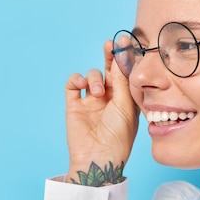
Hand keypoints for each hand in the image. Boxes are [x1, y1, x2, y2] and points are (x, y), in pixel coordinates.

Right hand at [65, 40, 138, 183]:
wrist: (99, 157)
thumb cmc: (118, 135)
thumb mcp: (125, 105)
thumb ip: (122, 80)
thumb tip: (122, 55)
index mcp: (126, 98)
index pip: (126, 74)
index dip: (125, 58)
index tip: (126, 42)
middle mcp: (110, 98)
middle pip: (109, 70)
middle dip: (109, 56)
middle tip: (110, 44)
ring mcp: (91, 101)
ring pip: (92, 75)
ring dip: (95, 78)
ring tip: (98, 93)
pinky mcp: (75, 105)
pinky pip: (73, 85)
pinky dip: (77, 80)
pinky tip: (83, 85)